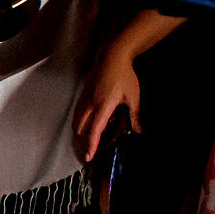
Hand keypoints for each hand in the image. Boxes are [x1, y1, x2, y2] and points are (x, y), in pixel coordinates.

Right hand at [73, 45, 141, 160]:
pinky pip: (77, 114)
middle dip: (83, 142)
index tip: (89, 156)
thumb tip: (138, 130)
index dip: (91, 144)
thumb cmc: (123, 75)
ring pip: (76, 122)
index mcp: (103, 106)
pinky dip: (79, 123)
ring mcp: (84, 100)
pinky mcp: (83, 96)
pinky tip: (85, 126)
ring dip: (79, 133)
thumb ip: (134, 115)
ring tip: (86, 142)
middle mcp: (90, 105)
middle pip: (80, 129)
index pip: (94, 130)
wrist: (111, 57)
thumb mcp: (133, 97)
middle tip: (88, 152)